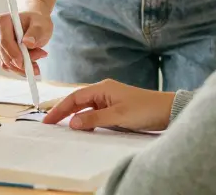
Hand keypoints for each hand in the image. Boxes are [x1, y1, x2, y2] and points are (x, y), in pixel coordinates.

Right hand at [0, 7, 51, 76]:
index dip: (14, 54)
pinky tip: (31, 60)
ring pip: (6, 63)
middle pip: (5, 55)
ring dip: (23, 65)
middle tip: (41, 56)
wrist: (34, 24)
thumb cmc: (36, 22)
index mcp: (2, 22)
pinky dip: (20, 67)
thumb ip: (35, 33)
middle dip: (22, 61)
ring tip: (39, 55)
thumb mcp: (41, 25)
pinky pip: (7, 66)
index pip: (4, 41)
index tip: (25, 62)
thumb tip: (28, 42)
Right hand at [42, 79, 175, 131]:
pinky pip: (95, 113)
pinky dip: (87, 120)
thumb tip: (72, 122)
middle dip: (63, 112)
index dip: (59, 109)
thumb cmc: (145, 110)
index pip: (74, 97)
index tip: (47, 120)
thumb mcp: (118, 117)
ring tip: (62, 127)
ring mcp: (110, 99)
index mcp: (103, 88)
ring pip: (86, 107)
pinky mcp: (116, 108)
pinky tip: (84, 128)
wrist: (168, 111)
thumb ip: (94, 119)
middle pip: (78, 101)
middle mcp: (104, 91)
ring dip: (75, 117)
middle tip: (49, 124)